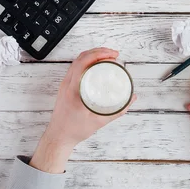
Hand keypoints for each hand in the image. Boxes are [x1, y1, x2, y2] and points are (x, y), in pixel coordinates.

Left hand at [30, 48, 136, 172]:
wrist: (58, 137)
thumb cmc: (74, 130)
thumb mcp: (99, 121)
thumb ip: (117, 111)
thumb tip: (131, 99)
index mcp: (73, 90)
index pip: (84, 63)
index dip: (99, 54)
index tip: (112, 55)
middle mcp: (67, 84)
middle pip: (81, 58)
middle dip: (99, 51)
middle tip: (114, 54)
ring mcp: (65, 85)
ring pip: (77, 61)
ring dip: (92, 55)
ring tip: (107, 56)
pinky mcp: (65, 87)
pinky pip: (75, 68)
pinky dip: (87, 62)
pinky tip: (96, 65)